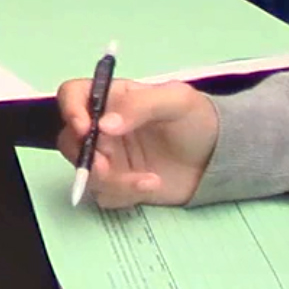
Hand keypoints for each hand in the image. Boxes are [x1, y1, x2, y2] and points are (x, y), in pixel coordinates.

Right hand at [57, 78, 218, 208]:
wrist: (219, 158)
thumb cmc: (197, 119)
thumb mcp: (176, 101)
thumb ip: (140, 107)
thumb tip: (104, 125)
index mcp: (112, 98)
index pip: (73, 95)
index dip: (70, 109)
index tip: (84, 128)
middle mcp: (103, 127)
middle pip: (70, 139)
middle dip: (84, 156)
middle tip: (106, 166)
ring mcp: (110, 157)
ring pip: (86, 173)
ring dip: (110, 180)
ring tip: (145, 181)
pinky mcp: (119, 184)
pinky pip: (105, 194)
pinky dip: (125, 194)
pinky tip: (152, 184)